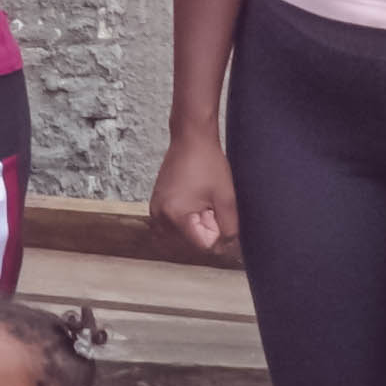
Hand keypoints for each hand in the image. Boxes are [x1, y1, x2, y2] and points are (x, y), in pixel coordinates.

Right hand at [152, 123, 240, 257]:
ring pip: (180, 238)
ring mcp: (155, 211)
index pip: (202, 246)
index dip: (216, 232)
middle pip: (189, 245)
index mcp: (175, 216)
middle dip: (204, 231)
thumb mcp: (226, 199)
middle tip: (209, 205)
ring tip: (201, 204)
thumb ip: (229, 228)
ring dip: (194, 228)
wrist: (191, 138)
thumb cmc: (208, 163)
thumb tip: (227, 247)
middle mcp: (159, 217)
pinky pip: (171, 227)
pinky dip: (185, 223)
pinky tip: (193, 203)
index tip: (216, 210)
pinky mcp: (156, 206)